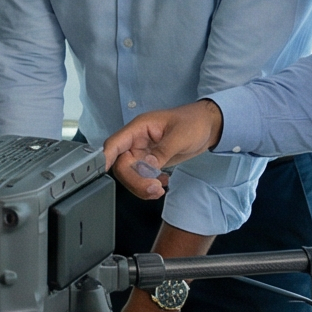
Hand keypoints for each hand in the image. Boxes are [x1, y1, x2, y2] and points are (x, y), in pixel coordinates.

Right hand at [101, 101, 223, 198]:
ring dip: (142, 186)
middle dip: (135, 181)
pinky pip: (141, 176)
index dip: (105, 159)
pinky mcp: (151, 160)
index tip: (102, 173)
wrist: (209, 126)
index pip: (114, 144)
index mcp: (139, 128)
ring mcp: (143, 152)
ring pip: (130, 174)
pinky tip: (163, 183)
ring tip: (159, 189)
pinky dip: (149, 185)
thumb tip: (148, 166)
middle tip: (153, 189)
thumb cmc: (194, 122)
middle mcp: (137, 140)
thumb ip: (163, 151)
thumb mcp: (181, 136)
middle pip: (121, 165)